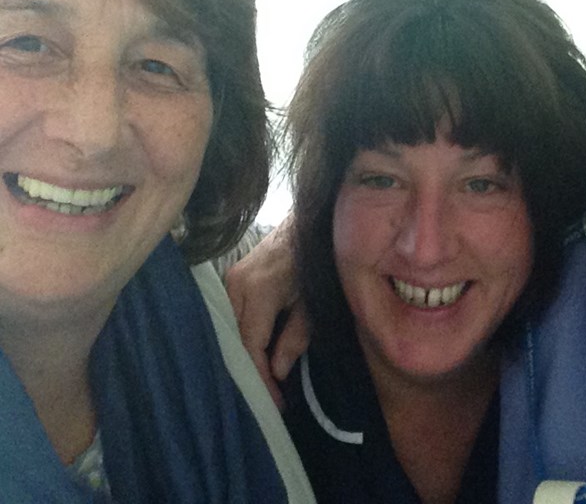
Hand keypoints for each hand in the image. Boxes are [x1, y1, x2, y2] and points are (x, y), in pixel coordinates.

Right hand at [225, 215, 308, 408]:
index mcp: (258, 290)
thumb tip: (277, 372)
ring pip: (229, 330)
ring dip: (244, 355)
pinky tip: (254, 355)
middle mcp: (235, 284)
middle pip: (234, 340)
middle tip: (265, 400)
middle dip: (249, 371)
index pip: (251, 346)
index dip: (260, 378)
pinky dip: (241, 337)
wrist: (307, 222)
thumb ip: (295, 337)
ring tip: (261, 382)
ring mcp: (229, 278)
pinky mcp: (230, 277)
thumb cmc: (316, 261)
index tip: (275, 403)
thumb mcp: (313, 303)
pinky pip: (231, 316)